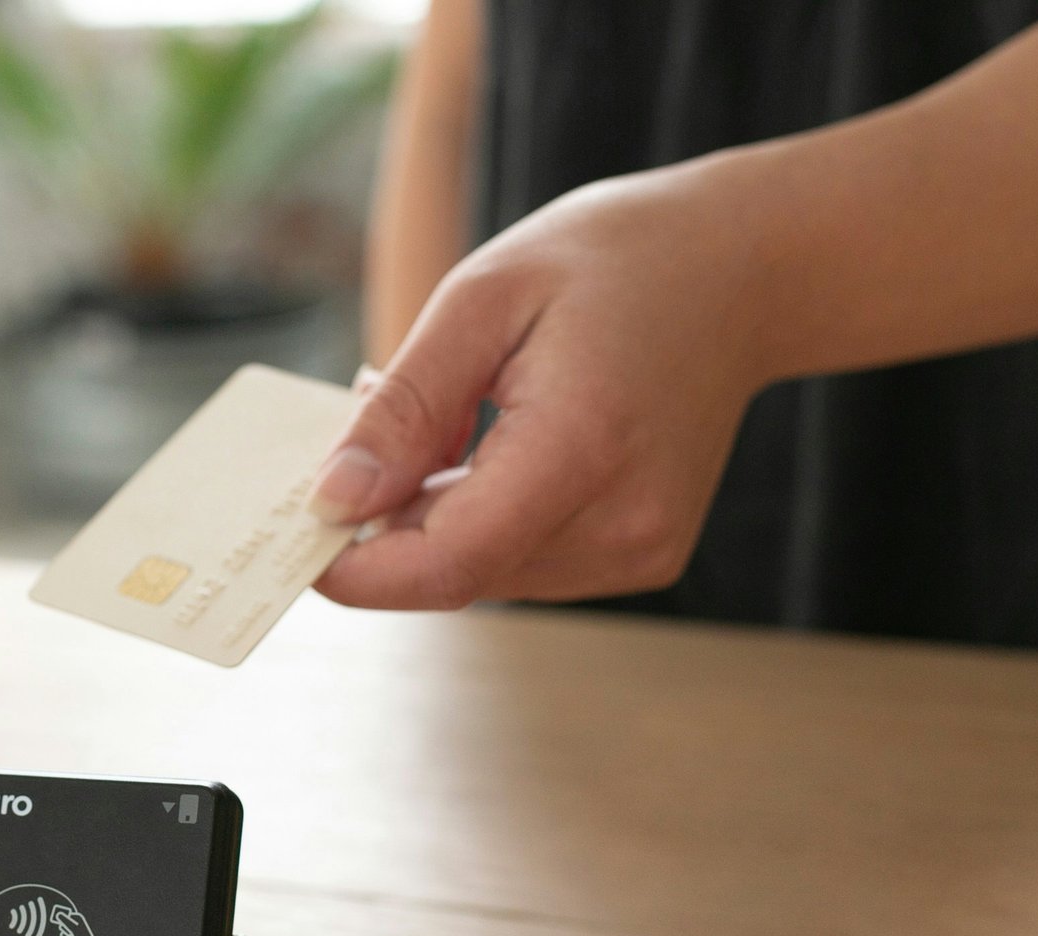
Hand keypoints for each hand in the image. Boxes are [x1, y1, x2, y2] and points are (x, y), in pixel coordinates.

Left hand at [310, 161, 776, 608]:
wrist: (743, 270)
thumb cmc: (610, 262)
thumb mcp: (482, 299)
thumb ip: (403, 407)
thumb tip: (331, 499)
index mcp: (584, 448)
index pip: (446, 562)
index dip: (356, 569)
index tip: (295, 531)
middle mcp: (623, 523)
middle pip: (456, 571)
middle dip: (383, 529)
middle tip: (356, 439)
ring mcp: (640, 550)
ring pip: (482, 572)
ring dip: (428, 520)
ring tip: (437, 422)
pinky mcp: (640, 555)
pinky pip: (520, 559)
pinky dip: (476, 518)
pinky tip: (482, 447)